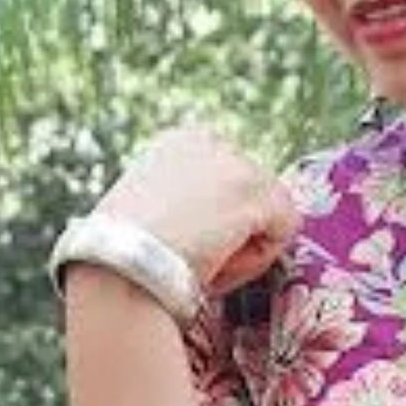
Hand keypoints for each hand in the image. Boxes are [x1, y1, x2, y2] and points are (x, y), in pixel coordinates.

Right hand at [95, 122, 297, 296]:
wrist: (121, 265)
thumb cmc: (126, 255)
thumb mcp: (154, 213)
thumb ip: (189, 206)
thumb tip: (220, 230)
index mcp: (179, 142)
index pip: (228, 184)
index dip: (218, 224)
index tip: (189, 247)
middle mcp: (210, 140)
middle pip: (253, 198)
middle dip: (235, 233)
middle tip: (197, 259)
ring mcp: (235, 161)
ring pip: (271, 216)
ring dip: (244, 249)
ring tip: (203, 262)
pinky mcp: (255, 188)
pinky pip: (284, 232)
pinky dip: (257, 260)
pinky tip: (218, 263)